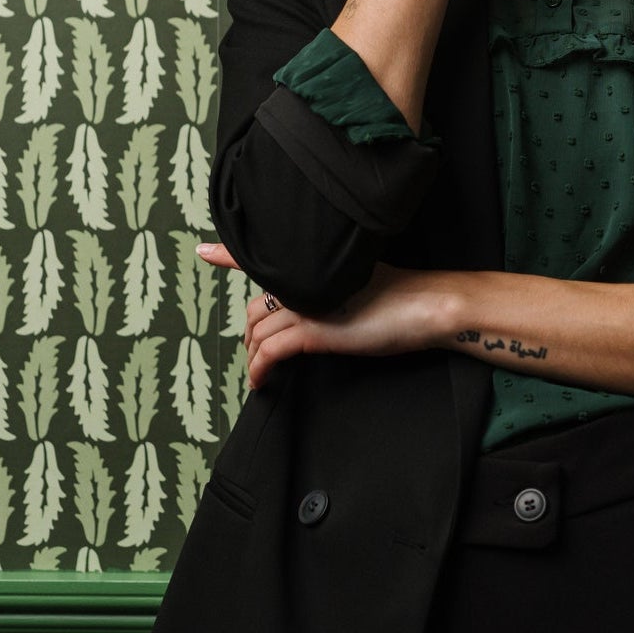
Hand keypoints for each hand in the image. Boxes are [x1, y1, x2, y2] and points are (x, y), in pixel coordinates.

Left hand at [240, 263, 444, 388]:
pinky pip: (270, 351)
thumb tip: (323, 312)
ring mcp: (309, 305)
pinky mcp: (315, 330)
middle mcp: (307, 282)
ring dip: (253, 355)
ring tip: (260, 372)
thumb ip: (334, 294)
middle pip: (256, 307)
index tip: (204, 250)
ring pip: (258, 331)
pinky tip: (261, 381)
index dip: (230, 254)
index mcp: (317, 269)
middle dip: (250, 334)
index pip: (266, 261)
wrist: (429, 306)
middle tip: (256, 353)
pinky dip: (259, 367)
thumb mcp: (362, 287)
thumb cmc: (404, 299)